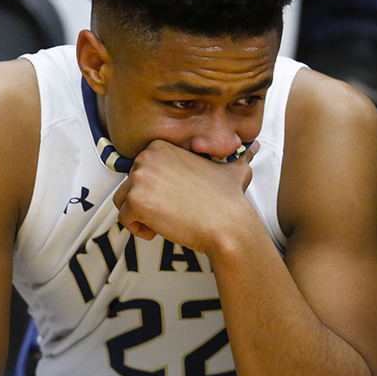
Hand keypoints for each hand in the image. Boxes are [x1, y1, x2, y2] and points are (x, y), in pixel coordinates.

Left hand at [112, 140, 258, 253]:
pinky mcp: (136, 201)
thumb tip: (253, 147)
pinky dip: (138, 229)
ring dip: (140, 216)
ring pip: (122, 202)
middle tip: (172, 212)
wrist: (228, 224)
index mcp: (160, 146)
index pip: (140, 172)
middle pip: (129, 186)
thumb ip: (238, 156)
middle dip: (146, 203)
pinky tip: (160, 229)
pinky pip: (124, 219)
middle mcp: (147, 157)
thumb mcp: (233, 169)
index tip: (175, 199)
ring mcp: (140, 178)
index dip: (156, 190)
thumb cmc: (229, 200)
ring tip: (165, 221)